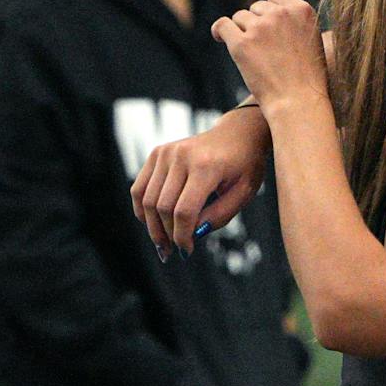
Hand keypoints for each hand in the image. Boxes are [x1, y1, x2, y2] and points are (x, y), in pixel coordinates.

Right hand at [131, 113, 269, 258]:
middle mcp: (181, 156)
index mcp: (206, 166)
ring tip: (162, 243)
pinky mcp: (157, 153)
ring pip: (147, 200)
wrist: (238, 134)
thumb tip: (191, 235)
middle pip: (163, 207)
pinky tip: (153, 223)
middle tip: (172, 252)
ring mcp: (166, 152)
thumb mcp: (242, 194)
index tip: (186, 251)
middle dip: (166, 234)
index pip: (184, 211)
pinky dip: (142, 209)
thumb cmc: (245, 166)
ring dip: (152, 226)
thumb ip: (218, 216)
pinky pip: (140, 188)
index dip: (182, 236)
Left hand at [210, 0, 328, 113]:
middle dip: (258, 24)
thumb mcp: (313, 40)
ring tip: (254, 56)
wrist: (298, 103)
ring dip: (243, 32)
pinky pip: (222, 25)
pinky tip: (220, 38)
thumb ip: (295, 22)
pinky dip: (219, 31)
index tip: (269, 26)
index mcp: (302, 10)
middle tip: (264, 50)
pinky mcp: (241, 44)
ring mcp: (260, 28)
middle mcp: (281, 14)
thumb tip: (271, 12)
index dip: (270, 11)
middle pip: (257, 7)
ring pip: (240, 18)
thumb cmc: (308, 79)